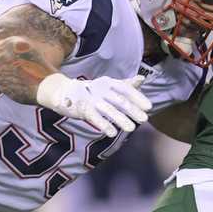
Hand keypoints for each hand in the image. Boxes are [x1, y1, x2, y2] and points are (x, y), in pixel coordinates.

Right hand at [36, 74, 150, 136]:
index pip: (125, 89)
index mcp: (108, 83)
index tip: (149, 107)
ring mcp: (91, 99)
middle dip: (132, 110)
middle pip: (119, 100)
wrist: (63, 92)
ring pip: (108, 110)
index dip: (137, 97)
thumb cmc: (90, 91)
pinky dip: (103, 125)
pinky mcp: (82, 109)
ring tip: (131, 128)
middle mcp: (101, 89)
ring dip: (120, 119)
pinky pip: (94, 118)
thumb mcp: (108, 86)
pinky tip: (112, 133)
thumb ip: (125, 85)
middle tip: (144, 119)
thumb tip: (142, 79)